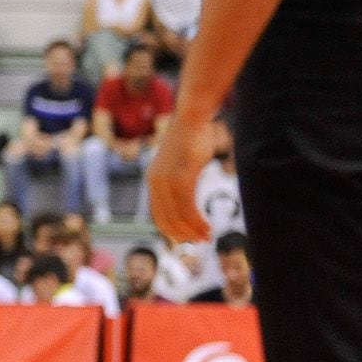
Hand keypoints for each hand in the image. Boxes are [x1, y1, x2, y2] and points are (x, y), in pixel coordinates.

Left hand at [150, 117, 216, 243]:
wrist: (192, 119)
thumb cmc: (192, 139)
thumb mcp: (181, 164)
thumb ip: (181, 181)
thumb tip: (187, 194)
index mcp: (153, 180)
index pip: (158, 214)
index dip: (172, 230)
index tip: (187, 238)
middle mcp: (156, 182)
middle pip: (166, 219)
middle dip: (183, 234)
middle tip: (200, 242)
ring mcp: (167, 181)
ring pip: (178, 216)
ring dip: (193, 230)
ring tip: (207, 237)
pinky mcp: (180, 178)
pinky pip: (188, 207)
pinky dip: (197, 221)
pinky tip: (207, 227)